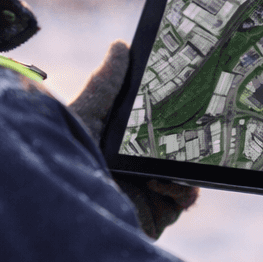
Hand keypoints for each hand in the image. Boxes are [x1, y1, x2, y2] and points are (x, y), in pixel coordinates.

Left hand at [69, 41, 199, 239]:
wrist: (63, 201)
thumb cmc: (65, 157)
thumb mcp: (86, 113)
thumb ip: (106, 83)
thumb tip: (121, 45)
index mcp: (118, 145)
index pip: (152, 126)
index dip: (171, 113)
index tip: (188, 94)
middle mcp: (133, 170)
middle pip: (174, 150)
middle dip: (188, 137)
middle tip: (199, 120)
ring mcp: (146, 193)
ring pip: (185, 175)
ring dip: (185, 165)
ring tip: (165, 160)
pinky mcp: (155, 215)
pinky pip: (184, 199)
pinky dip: (183, 189)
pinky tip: (160, 183)